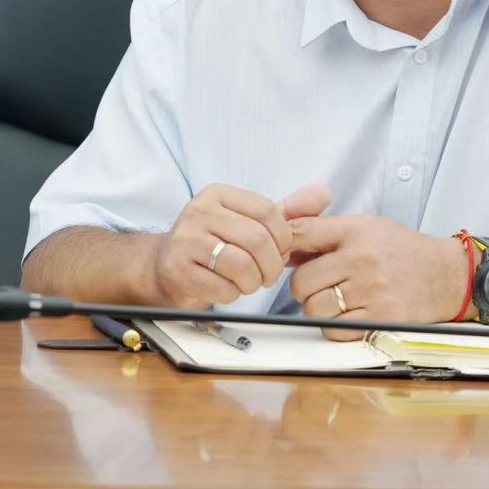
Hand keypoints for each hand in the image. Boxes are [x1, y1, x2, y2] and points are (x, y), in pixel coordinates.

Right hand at [150, 183, 330, 306]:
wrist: (164, 267)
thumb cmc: (215, 244)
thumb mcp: (249, 221)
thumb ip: (287, 210)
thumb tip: (324, 194)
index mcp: (219, 194)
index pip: (268, 212)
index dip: (284, 238)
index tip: (281, 252)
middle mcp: (199, 212)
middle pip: (257, 239)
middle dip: (271, 265)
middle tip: (267, 275)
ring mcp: (185, 240)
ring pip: (241, 265)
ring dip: (253, 282)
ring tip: (248, 282)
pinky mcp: (178, 270)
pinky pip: (223, 287)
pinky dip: (233, 294)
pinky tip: (226, 288)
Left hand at [287, 214, 469, 340]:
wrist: (445, 274)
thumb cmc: (402, 250)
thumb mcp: (365, 227)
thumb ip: (325, 232)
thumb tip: (283, 246)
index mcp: (356, 230)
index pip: (302, 232)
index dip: (284, 246)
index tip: (283, 256)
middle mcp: (362, 258)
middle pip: (302, 281)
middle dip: (304, 287)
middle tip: (319, 285)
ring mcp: (372, 290)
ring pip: (315, 308)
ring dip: (319, 308)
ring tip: (337, 300)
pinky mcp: (381, 318)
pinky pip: (334, 330)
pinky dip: (335, 326)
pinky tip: (349, 315)